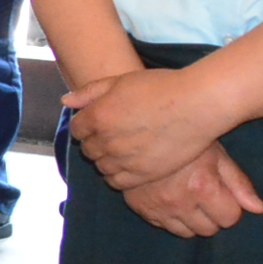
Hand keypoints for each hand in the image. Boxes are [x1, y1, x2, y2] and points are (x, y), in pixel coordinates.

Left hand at [65, 66, 235, 192]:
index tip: (98, 122)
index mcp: (98, 116)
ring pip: (101, 167)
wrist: (197, 105)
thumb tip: (66, 102)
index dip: (86, 125)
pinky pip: (118, 182)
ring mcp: (124, 160)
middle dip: (95, 142)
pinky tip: (129, 165)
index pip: (77, 129)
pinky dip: (118, 175)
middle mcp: (106, 140)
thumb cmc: (161, 88)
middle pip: (88, 149)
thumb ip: (90, 92)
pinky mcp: (142, 175)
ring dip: (107, 159)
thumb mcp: (121, 81)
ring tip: (123, 150)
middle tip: (112, 135)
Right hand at [116, 142, 262, 238]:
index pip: (230, 218)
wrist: (139, 131)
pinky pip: (164, 227)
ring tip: (187, 196)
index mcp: (201, 186)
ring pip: (187, 233)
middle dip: (212, 214)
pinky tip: (170, 198)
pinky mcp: (141, 209)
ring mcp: (157, 208)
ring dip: (191, 219)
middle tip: (204, 193)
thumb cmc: (185, 139)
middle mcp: (179, 201)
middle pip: (209, 229)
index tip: (221, 190)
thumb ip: (239, 183)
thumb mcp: (217, 155)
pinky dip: (171, 217)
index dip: (229, 204)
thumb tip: (260, 210)